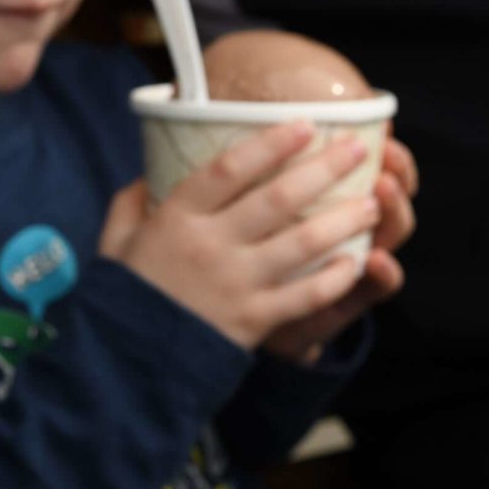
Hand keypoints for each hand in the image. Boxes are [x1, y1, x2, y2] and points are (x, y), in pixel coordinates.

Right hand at [99, 121, 381, 348]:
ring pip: (302, 241)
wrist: (124, 364)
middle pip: (278, 197)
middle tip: (358, 149)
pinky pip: (305, 295)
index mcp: (177, 218)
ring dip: (344, 219)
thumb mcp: (115, 241)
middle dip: (325, 168)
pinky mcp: (253, 320)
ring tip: (372, 202)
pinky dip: (335, 278)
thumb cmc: (123, 296)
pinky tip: (356, 262)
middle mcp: (211, 245)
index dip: (272, 143)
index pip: (230, 168)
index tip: (305, 124)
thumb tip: (147, 174)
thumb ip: (131, 203)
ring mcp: (236, 283)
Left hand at [262, 138, 419, 362]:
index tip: (382, 125)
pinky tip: (377, 260)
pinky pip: (378, 286)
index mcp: (334, 196)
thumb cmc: (246, 255)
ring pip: (393, 231)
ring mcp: (356, 261)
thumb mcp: (253, 208)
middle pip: (392, 191)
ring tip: (383, 190)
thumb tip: (251, 121)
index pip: (374, 163)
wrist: (240, 318)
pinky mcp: (350, 299)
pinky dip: (383, 273)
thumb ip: (262, 170)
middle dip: (396, 170)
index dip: (383, 145)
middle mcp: (353, 226)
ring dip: (392, 210)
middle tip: (388, 155)